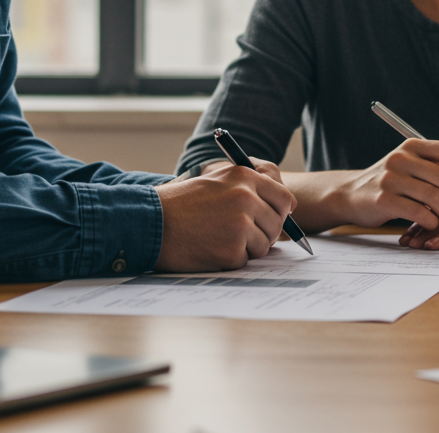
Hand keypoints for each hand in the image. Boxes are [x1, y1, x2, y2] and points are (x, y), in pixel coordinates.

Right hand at [153, 158, 296, 271]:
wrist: (149, 222)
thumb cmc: (181, 203)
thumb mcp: (217, 180)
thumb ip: (251, 187)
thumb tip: (289, 205)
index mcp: (245, 177)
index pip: (284, 198)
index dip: (280, 212)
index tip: (271, 219)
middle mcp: (246, 198)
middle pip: (277, 224)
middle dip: (263, 232)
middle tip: (240, 234)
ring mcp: (240, 225)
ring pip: (264, 245)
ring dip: (246, 247)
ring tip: (218, 239)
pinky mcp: (231, 251)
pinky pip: (245, 261)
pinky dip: (230, 260)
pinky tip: (209, 249)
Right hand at [339, 139, 438, 230]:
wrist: (351, 195)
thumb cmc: (390, 181)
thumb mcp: (413, 164)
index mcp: (411, 146)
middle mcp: (400, 158)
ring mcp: (390, 178)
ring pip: (435, 197)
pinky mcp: (383, 200)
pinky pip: (420, 213)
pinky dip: (431, 221)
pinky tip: (430, 222)